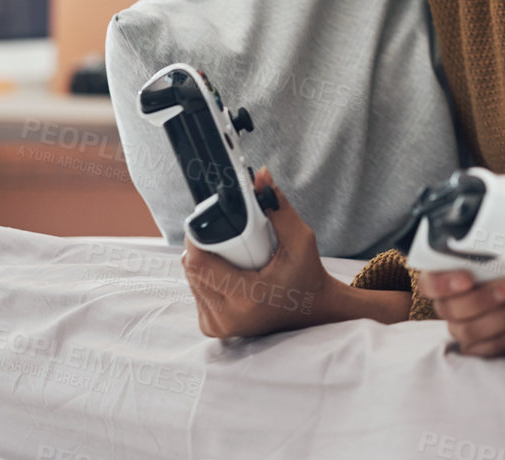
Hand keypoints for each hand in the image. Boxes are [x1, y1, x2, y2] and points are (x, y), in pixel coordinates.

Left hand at [181, 167, 339, 338]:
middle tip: (229, 238)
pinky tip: (230, 273)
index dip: (197, 238)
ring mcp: (218, 326)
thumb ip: (278, 207)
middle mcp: (227, 317)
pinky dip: (208, 278)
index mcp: (247, 298)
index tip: (208, 219)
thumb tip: (260, 177)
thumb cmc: (307, 275)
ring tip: (234, 257)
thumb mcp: (300, 239)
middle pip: (191, 269)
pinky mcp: (212, 327)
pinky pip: (197, 292)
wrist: (313, 312)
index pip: (199, 264)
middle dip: (205, 247)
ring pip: (191, 280)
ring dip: (205, 262)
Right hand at [427, 270, 504, 356]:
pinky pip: (492, 351)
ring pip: (469, 331)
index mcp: (463, 271)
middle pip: (449, 309)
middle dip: (482, 299)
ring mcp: (474, 329)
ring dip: (504, 316)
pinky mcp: (492, 351)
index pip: (430, 280)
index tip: (466, 278)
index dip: (441, 282)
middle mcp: (461, 302)